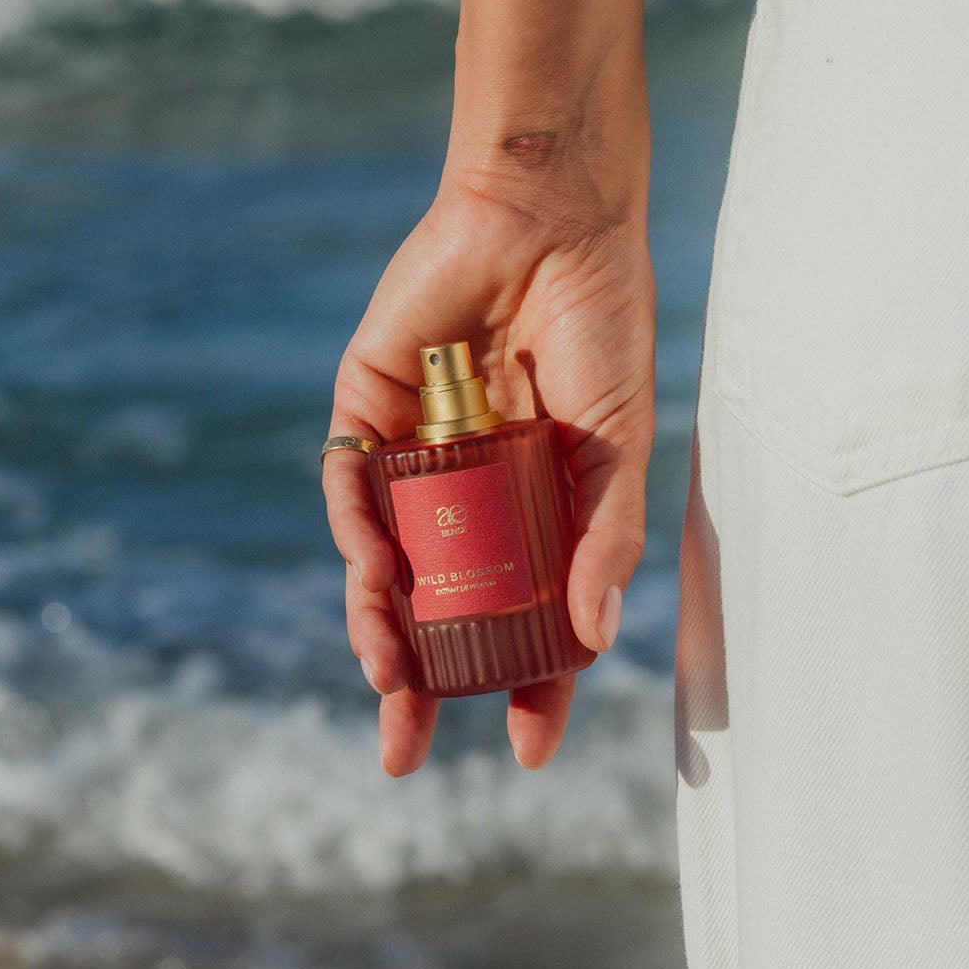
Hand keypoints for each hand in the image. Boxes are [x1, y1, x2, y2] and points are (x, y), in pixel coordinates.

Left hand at [323, 179, 656, 776]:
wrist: (549, 218)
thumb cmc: (601, 326)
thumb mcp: (617, 447)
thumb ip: (603, 539)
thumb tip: (591, 639)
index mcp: (542, 509)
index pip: (531, 621)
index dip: (531, 687)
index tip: (530, 749)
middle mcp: (474, 496)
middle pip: (443, 611)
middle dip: (424, 684)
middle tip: (408, 750)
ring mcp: (418, 457)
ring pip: (388, 566)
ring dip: (380, 628)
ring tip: (388, 680)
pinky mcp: (367, 410)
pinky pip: (351, 491)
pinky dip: (358, 539)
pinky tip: (374, 581)